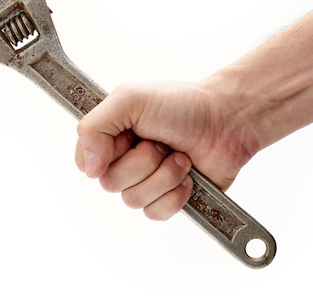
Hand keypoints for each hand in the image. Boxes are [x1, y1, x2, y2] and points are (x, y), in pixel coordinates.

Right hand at [75, 81, 257, 219]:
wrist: (227, 122)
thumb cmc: (183, 105)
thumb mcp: (130, 99)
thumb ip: (95, 126)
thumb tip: (88, 169)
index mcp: (110, 134)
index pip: (85, 161)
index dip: (105, 154)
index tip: (128, 136)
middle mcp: (124, 159)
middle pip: (109, 183)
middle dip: (142, 161)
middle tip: (161, 142)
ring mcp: (145, 180)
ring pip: (133, 200)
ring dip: (163, 176)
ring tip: (179, 156)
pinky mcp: (166, 199)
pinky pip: (155, 213)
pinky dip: (175, 193)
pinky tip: (188, 176)